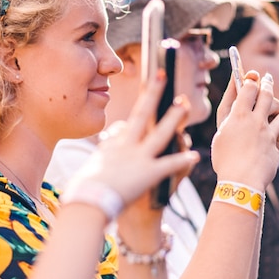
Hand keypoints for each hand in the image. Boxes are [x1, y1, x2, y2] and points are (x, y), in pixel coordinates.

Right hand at [69, 72, 199, 205]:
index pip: (127, 122)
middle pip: (142, 113)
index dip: (139, 107)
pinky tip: (195, 155)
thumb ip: (103, 160)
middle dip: (154, 93)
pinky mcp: (147, 174)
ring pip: (160, 133)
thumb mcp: (90, 169)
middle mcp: (126, 146)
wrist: (87, 203)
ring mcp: (138, 158)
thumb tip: (107, 151)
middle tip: (163, 74)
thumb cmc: (84, 192)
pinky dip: (182, 160)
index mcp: (112, 145)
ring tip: (185, 104)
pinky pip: (169, 165)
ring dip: (173, 119)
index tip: (148, 96)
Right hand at [213, 71, 278, 189]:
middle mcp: (253, 120)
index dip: (250, 80)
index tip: (250, 76)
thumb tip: (236, 105)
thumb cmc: (225, 160)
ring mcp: (266, 130)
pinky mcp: (275, 142)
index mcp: (236, 116)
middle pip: (264, 93)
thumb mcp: (220, 135)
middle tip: (267, 77)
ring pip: (277, 107)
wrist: (241, 180)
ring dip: (277, 101)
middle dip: (266, 82)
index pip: (247, 88)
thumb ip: (228, 117)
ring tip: (276, 100)